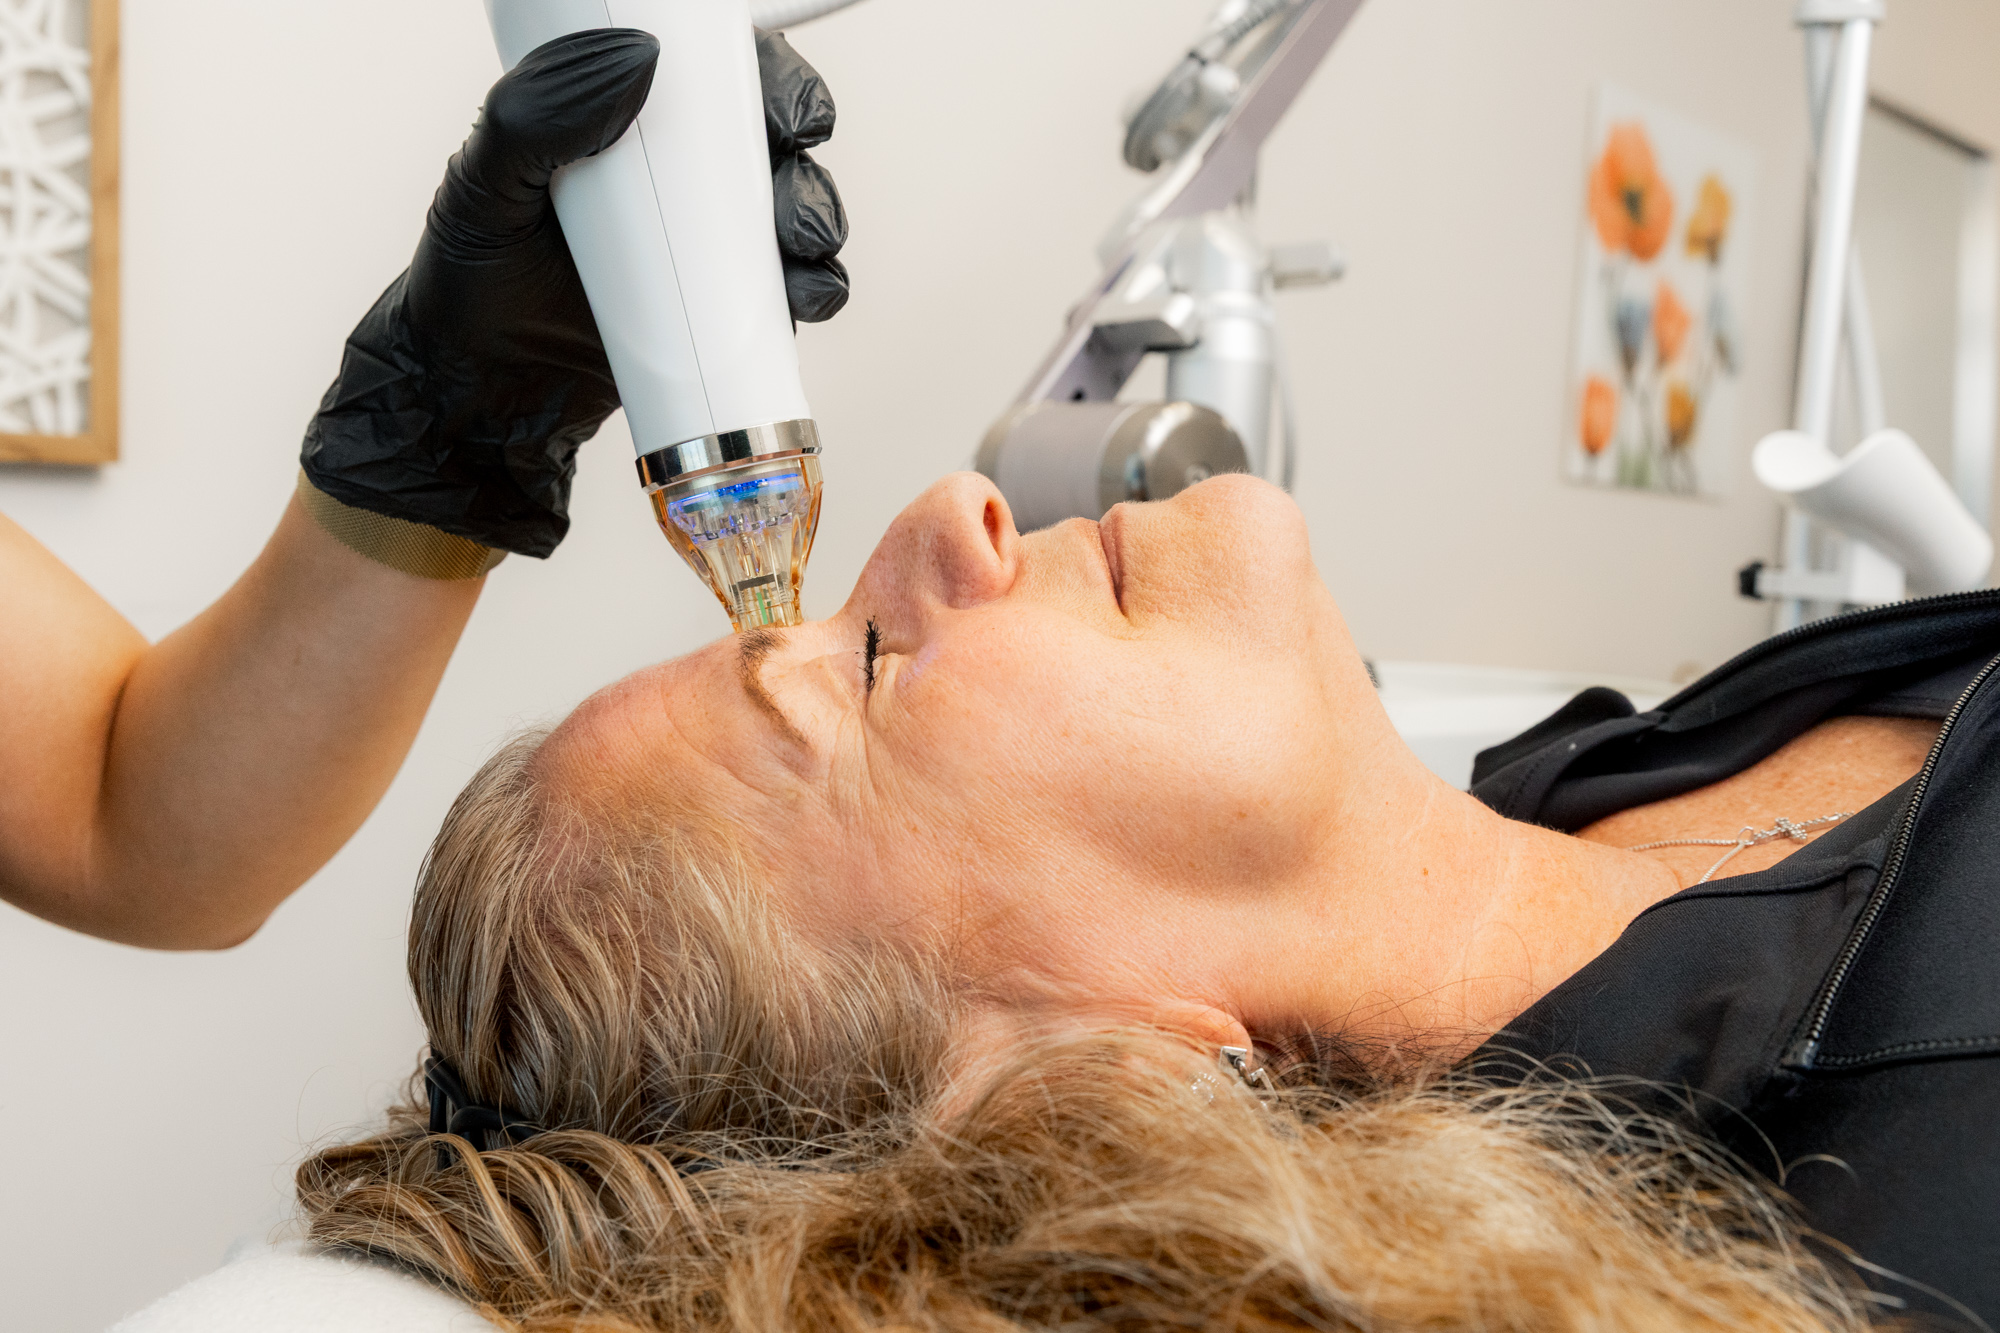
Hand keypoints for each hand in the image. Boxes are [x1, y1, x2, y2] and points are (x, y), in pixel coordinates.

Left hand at [301, 28, 850, 558]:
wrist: (482, 400)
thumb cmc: (470, 285)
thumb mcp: (483, 186)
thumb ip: (535, 115)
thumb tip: (638, 59)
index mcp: (628, 127)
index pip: (718, 82)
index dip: (776, 87)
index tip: (789, 114)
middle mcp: (679, 184)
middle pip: (774, 148)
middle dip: (807, 165)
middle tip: (792, 201)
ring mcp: (708, 252)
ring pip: (796, 217)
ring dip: (819, 225)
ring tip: (801, 252)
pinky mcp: (725, 320)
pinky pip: (790, 294)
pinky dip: (815, 291)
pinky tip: (805, 299)